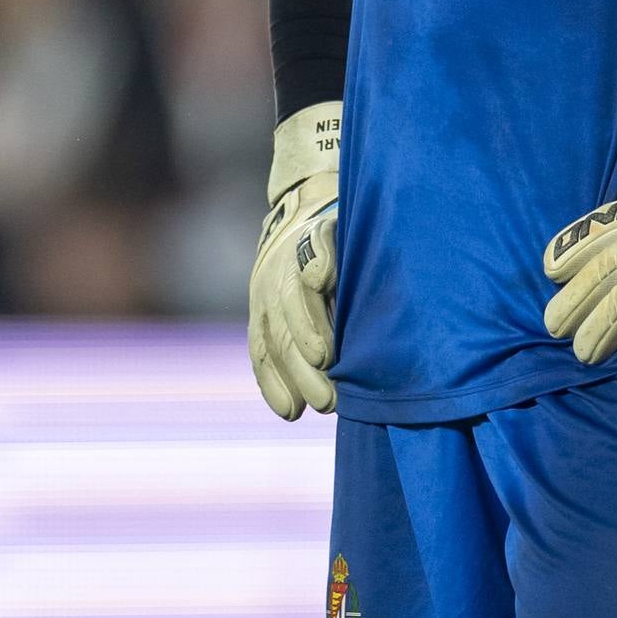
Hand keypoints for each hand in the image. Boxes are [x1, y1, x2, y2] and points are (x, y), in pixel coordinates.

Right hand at [249, 102, 340, 418]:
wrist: (306, 207)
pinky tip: (287, 410)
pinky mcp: (260, 313)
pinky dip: (270, 382)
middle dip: (305, 363)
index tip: (325, 353)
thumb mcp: (356, 227)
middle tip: (329, 399)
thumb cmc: (352, 225)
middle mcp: (282, 268)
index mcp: (313, 241)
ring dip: (289, 378)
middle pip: (288, 320)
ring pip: (271, 339)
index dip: (312, 319)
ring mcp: (265, 292)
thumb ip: (344, 252)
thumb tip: (323, 275)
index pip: (306, 281)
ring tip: (308, 410)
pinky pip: (259, 350)